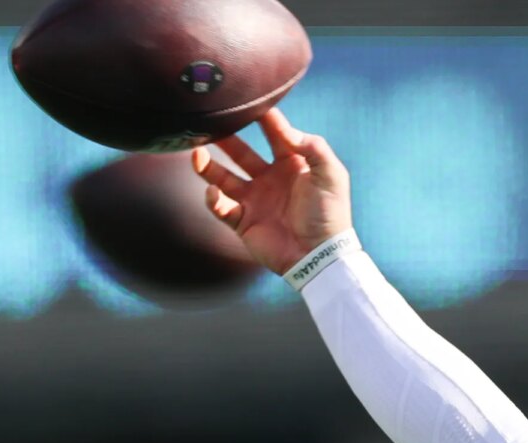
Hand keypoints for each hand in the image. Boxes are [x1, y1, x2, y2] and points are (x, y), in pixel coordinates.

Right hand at [191, 108, 351, 274]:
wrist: (319, 255)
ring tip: (197, 153)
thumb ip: (313, 146)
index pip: (274, 134)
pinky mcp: (244, 221)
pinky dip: (213, 200)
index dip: (264, 117)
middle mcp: (271, 179)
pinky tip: (214, 192)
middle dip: (226, 138)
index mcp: (293, 164)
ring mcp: (255, 200)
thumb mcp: (331, 174)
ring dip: (208, 166)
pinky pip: (221, 207)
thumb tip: (286, 129)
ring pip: (224, 177)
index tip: (249, 102)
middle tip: (210, 123)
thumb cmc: (329, 214)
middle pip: (242, 152)